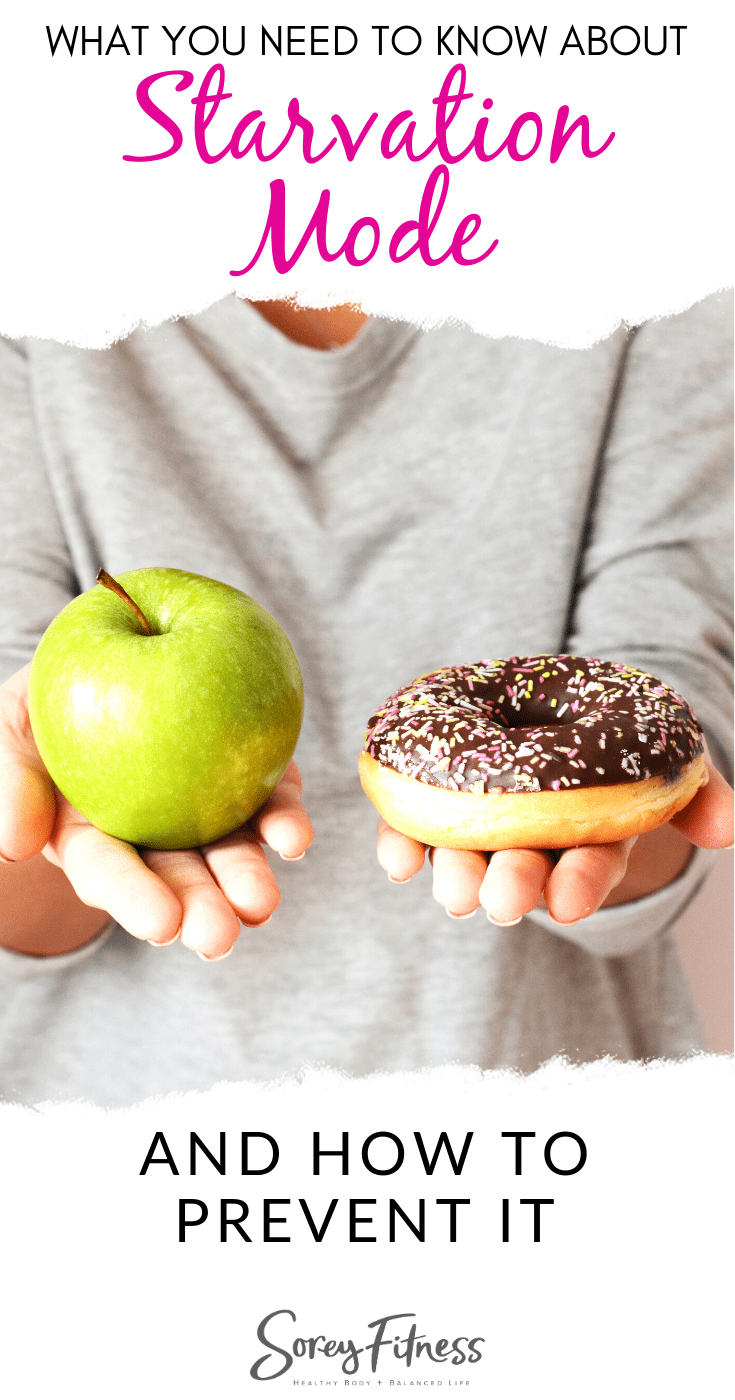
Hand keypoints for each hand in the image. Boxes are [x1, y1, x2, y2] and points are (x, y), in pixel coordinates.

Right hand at [0, 664, 312, 958]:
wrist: (114, 646)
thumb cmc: (46, 702)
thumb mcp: (10, 732)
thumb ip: (10, 784)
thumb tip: (14, 846)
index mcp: (93, 840)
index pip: (110, 874)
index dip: (134, 898)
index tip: (161, 922)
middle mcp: (154, 838)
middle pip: (178, 879)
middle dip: (199, 909)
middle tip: (217, 934)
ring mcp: (205, 812)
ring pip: (230, 854)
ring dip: (247, 880)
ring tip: (261, 905)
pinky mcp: (248, 780)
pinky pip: (269, 803)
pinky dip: (283, 822)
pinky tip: (293, 838)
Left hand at [375, 756, 733, 925]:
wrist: (542, 715)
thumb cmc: (608, 747)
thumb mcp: (661, 762)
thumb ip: (694, 793)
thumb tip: (730, 828)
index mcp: (588, 834)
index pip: (588, 865)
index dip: (582, 884)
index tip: (569, 903)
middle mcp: (531, 841)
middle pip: (522, 869)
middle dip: (513, 886)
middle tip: (501, 902)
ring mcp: (478, 828)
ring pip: (466, 857)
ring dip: (456, 873)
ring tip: (449, 888)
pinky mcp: (430, 809)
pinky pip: (413, 831)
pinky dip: (401, 846)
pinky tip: (393, 861)